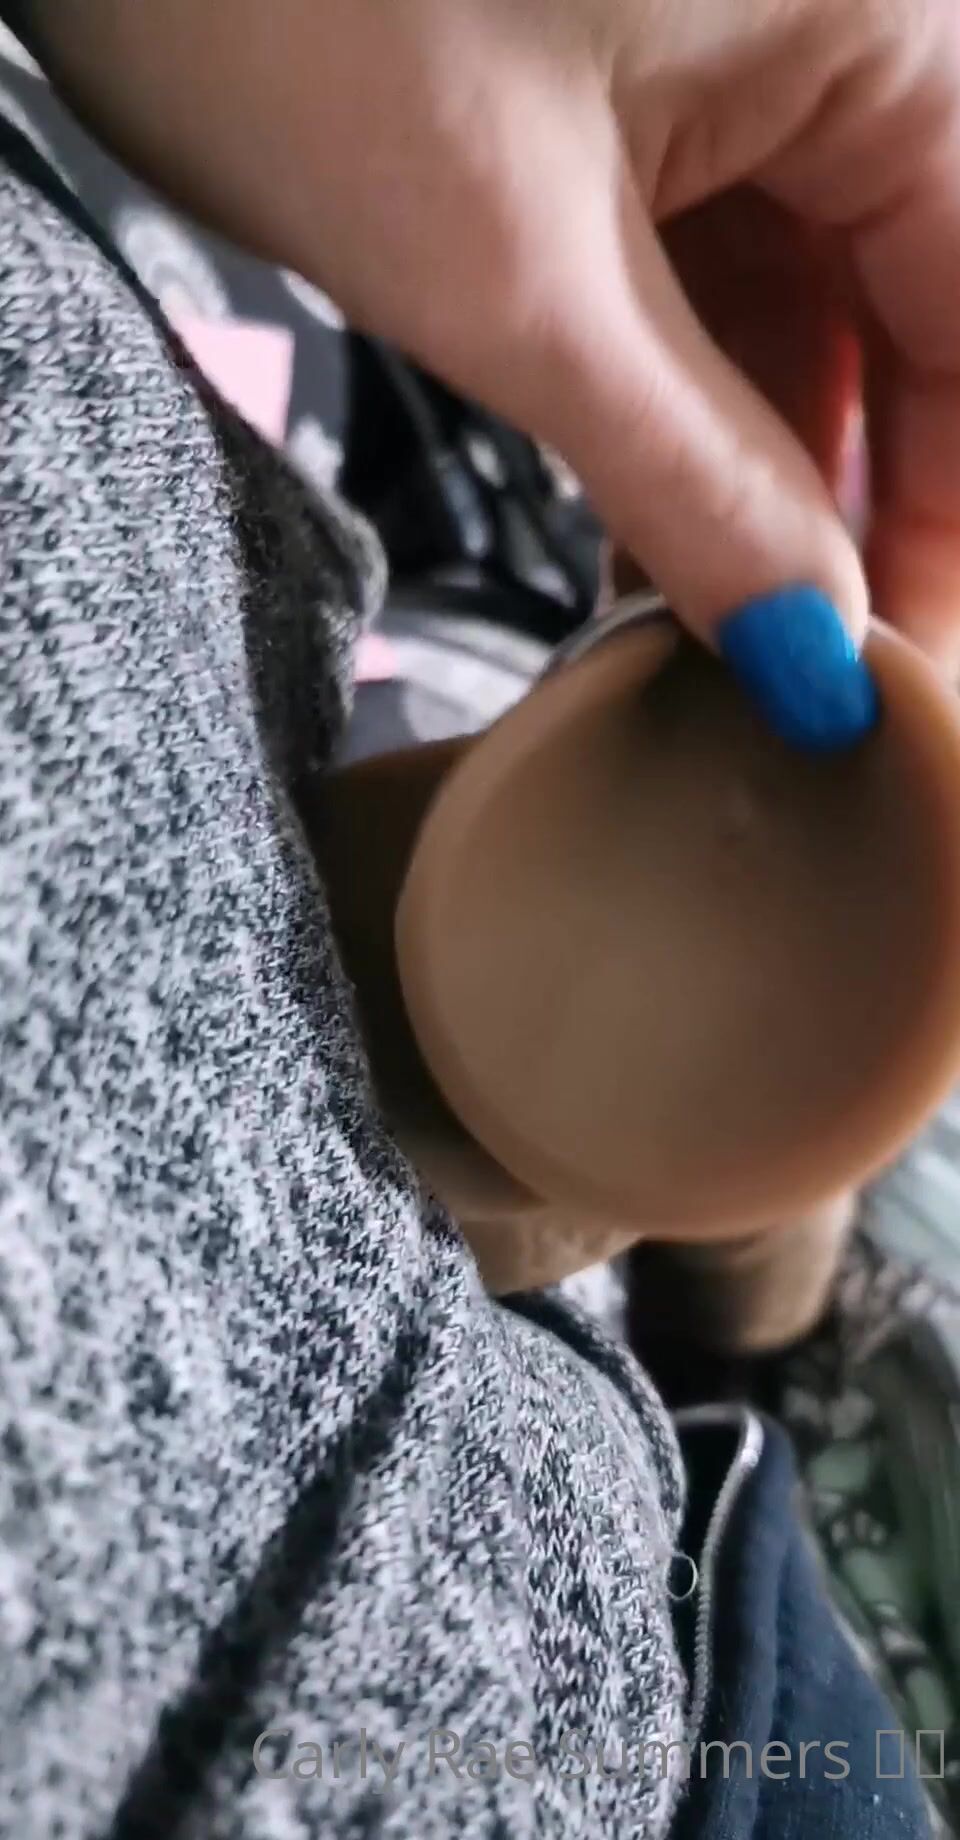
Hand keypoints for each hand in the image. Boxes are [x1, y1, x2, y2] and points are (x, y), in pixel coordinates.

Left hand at [47, 0, 959, 731]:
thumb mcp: (520, 283)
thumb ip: (695, 480)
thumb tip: (814, 652)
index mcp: (885, 8)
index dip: (942, 523)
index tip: (900, 684)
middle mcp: (833, 8)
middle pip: (901, 312)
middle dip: (840, 510)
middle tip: (795, 686)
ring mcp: (725, 36)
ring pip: (792, 299)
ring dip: (748, 474)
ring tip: (704, 643)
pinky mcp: (624, 73)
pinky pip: (694, 262)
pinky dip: (670, 398)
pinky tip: (640, 531)